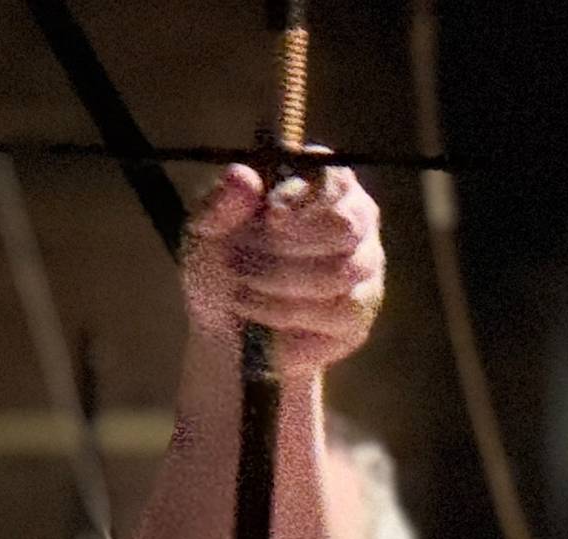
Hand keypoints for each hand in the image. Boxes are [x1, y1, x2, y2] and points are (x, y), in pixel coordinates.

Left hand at [180, 161, 383, 372]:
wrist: (225, 333)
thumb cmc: (219, 268)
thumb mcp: (203, 235)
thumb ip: (219, 204)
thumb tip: (243, 177)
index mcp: (318, 185)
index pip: (333, 176)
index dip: (305, 195)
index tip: (271, 215)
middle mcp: (354, 219)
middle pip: (345, 224)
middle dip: (285, 249)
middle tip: (239, 264)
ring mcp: (364, 266)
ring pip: (340, 272)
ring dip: (281, 286)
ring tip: (242, 294)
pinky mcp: (360, 312)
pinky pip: (339, 311)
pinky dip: (291, 316)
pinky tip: (263, 318)